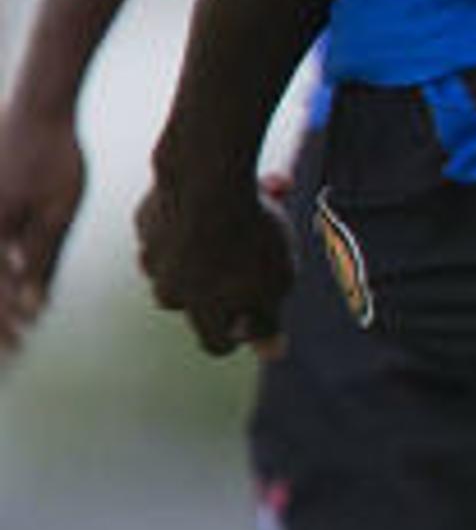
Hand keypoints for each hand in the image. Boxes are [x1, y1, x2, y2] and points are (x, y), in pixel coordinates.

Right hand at [0, 100, 86, 360]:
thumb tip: (34, 307)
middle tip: (9, 354)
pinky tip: (16, 287)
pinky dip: (0, 273)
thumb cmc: (54, 157)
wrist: (37, 110)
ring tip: (9, 331)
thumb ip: (43, 258)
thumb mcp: (59, 211)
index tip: (19, 349)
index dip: (7, 323)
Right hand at [135, 147, 292, 358]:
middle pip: (194, 295)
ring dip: (211, 238)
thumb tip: (273, 352)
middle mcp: (166, 286)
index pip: (215, 342)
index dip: (238, 333)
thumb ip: (269, 320)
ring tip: (252, 208)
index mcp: (200, 309)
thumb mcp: (275, 282)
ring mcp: (150, 251)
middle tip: (254, 249)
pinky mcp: (146, 217)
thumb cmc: (250, 234)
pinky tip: (223, 189)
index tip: (255, 316)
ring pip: (182, 254)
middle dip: (221, 278)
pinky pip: (174, 219)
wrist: (206, 177)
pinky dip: (195, 209)